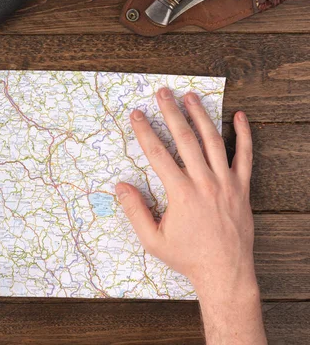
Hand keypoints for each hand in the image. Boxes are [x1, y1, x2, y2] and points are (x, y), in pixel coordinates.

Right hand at [116, 88, 256, 300]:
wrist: (225, 272)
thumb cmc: (187, 257)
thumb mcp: (153, 240)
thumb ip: (135, 212)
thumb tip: (121, 186)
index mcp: (181, 194)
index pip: (158, 154)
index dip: (145, 132)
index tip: (137, 114)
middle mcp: (204, 183)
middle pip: (186, 139)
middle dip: (171, 113)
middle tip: (163, 93)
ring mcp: (226, 183)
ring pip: (213, 142)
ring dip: (201, 116)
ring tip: (191, 97)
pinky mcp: (242, 188)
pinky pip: (245, 157)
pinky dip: (243, 135)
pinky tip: (239, 117)